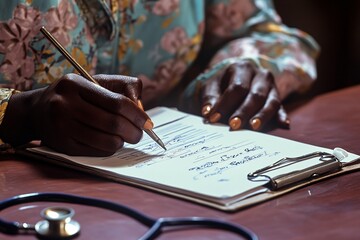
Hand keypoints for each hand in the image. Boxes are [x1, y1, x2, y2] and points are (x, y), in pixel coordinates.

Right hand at [1, 74, 149, 155]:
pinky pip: (98, 152)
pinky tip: (110, 141)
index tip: (147, 121)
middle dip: (134, 131)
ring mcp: (62, 128)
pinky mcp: (64, 146)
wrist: (37, 111)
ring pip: (108, 141)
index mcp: (75, 85)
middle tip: (140, 133)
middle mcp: (65, 105)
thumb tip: (140, 107)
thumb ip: (123, 86)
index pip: (116, 102)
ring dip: (123, 141)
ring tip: (125, 136)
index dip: (137, 114)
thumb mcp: (95, 81)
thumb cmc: (75, 95)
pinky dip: (111, 148)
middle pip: (114, 123)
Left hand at [201, 61, 288, 130]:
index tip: (214, 118)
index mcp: (243, 67)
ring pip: (271, 101)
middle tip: (233, 125)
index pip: (236, 87)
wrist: (233, 80)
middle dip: (244, 111)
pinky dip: (282, 116)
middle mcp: (261, 75)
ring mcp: (272, 86)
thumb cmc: (221, 85)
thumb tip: (207, 112)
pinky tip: (284, 125)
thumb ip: (209, 98)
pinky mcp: (277, 98)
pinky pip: (281, 108)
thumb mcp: (211, 87)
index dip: (225, 104)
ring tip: (253, 128)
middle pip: (256, 95)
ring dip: (263, 116)